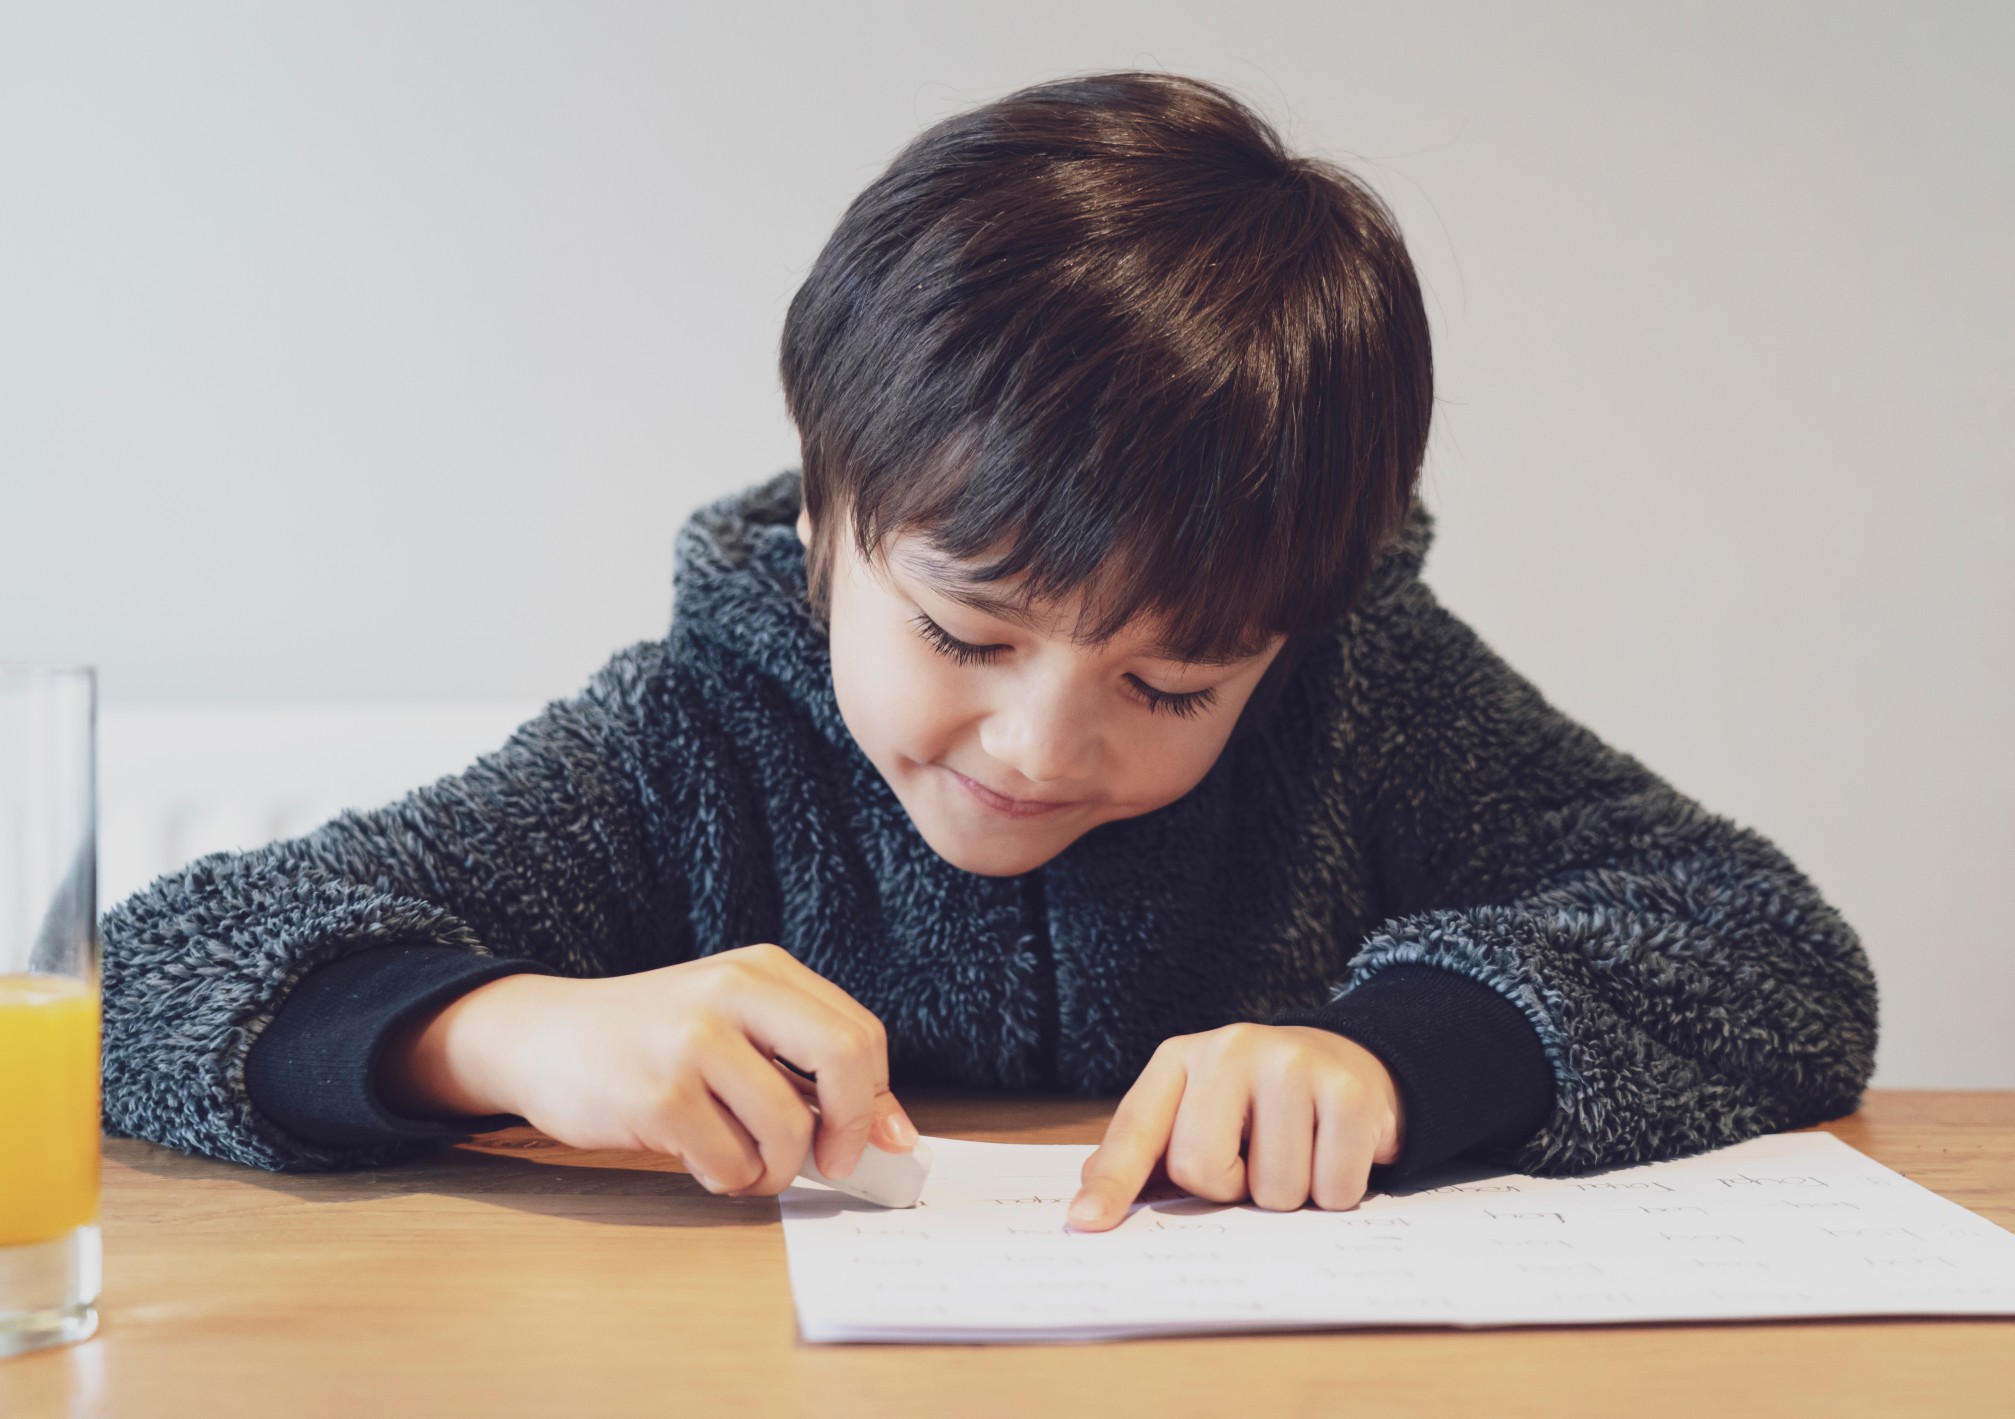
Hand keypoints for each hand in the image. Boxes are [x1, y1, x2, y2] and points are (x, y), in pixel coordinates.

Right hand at [377, 943, 916, 1196]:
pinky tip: (701, 1160)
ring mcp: (693, 1041)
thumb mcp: (732, 1025)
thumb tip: (894, 1136)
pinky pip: (732, 1162)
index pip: (859, 1034)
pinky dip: (728, 1178)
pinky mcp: (659, 1095)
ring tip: (742, 1163)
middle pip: (844, 1060)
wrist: (541, 1038)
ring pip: (788, 1129)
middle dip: (851, 1130)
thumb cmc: (651, 1040)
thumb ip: (805, 1066)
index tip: (879, 1141)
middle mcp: (733, 992)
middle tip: (832, 1164)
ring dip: (775, 1170)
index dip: (877, 1099)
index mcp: (763, 970)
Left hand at [1067, 1023, 1403, 1230]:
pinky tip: (1332, 1152)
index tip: (1088, 1220)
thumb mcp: (1194, 1110)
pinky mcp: (1348, 1092)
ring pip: (1274, 1191)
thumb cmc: (1256, 1102)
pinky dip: (1335, 1191)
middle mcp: (1230, 1050)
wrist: (1346, 1060)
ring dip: (1288, 1194)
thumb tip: (1093, 1201)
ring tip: (1297, 1151)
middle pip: (1202, 1170)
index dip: (1113, 1181)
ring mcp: (1292, 1065)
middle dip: (1230, 1188)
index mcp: (1179, 1059)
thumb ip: (1148, 1154)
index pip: (1137, 1130)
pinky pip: (1332, 1190)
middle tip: (1251, 1160)